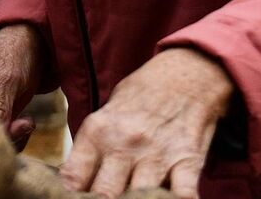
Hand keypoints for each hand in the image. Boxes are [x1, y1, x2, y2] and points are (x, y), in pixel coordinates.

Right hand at [0, 23, 44, 148]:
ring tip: (27, 121)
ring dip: (11, 138)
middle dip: (0, 136)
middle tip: (23, 125)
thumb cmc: (12, 53)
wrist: (30, 47)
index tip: (1, 133)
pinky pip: (0, 139)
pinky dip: (16, 138)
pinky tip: (26, 123)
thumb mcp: (6, 80)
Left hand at [63, 48, 234, 197]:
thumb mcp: (107, 113)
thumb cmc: (142, 96)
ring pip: (138, 198)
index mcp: (98, 131)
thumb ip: (93, 147)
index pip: (74, 177)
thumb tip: (75, 180)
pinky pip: (181, 195)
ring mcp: (156, 154)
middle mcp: (124, 144)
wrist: (187, 74)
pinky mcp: (187, 162)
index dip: (73, 194)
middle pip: (104, 194)